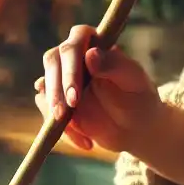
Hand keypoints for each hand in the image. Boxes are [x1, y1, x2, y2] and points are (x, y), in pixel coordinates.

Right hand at [34, 24, 159, 153]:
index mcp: (93, 43)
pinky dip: (62, 130)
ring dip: (53, 109)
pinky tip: (86, 142)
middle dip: (55, 90)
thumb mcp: (133, 81)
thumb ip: (114, 65)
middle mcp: (74, 56)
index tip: (74, 97)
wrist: (136, 126)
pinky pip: (47, 111)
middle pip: (51, 61)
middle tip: (63, 115)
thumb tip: (90, 54)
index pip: (73, 44)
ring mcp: (62, 78)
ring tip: (78, 133)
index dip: (69, 68)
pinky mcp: (57, 100)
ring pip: (44, 87)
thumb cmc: (139, 96)